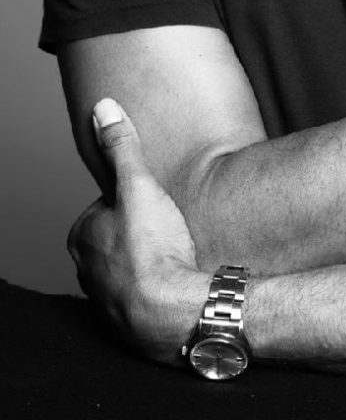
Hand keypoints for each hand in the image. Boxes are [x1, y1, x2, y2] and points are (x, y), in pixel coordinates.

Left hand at [68, 98, 206, 364]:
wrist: (173, 312)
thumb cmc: (152, 249)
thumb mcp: (139, 184)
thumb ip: (122, 147)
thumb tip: (103, 107)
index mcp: (81, 236)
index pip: (107, 206)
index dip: (136, 200)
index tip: (157, 204)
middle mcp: (85, 270)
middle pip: (117, 238)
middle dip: (141, 231)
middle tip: (171, 226)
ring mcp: (106, 300)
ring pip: (129, 268)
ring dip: (151, 260)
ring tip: (178, 252)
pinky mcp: (128, 323)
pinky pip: (143, 296)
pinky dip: (159, 287)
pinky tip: (179, 279)